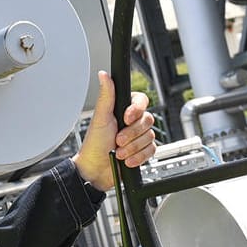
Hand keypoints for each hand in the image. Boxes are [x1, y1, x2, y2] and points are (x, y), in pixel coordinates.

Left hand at [74, 71, 156, 190]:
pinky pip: (152, 150)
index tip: (126, 118)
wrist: (95, 170)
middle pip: (148, 120)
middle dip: (132, 133)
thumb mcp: (100, 118)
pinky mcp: (143, 151)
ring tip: (119, 152)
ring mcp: (138, 137)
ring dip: (133, 147)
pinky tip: (127, 160)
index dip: (136, 110)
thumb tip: (104, 75)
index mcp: (123, 110)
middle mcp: (132, 122)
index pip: (141, 101)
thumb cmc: (94, 144)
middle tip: (118, 140)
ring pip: (150, 137)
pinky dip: (139, 156)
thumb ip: (106, 96)